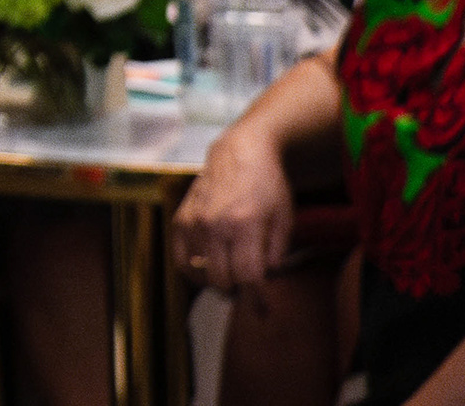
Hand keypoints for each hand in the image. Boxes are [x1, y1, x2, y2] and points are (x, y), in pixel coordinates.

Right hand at [173, 128, 294, 291]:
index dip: (257, 300)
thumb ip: (276, 253)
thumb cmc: (268, 184)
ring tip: (229, 277)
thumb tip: (265, 279)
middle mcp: (215, 225)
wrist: (240, 151)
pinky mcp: (180, 217)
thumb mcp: (285, 219)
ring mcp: (194, 221)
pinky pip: (179, 257)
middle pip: (222, 280)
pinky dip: (192, 270)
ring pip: (199, 273)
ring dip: (215, 281)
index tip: (263, 312)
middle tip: (248, 289)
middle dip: (238, 291)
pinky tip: (206, 268)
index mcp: (244, 225)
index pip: (248, 277)